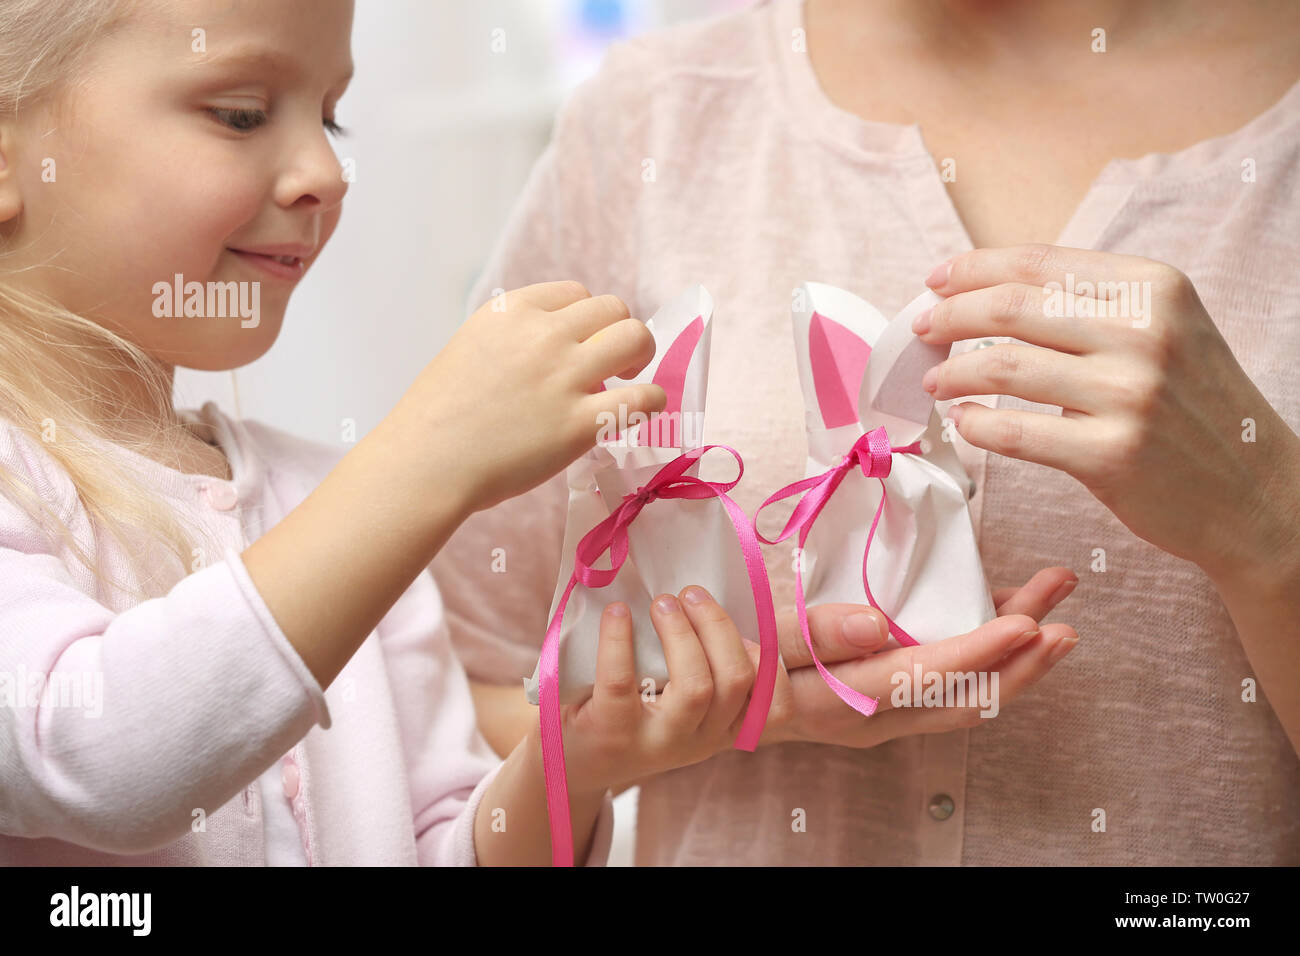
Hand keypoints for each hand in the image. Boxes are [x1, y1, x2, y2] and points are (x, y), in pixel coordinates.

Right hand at [391, 280, 666, 513]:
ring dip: (641, 357)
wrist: (425, 462)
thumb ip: (513, 338)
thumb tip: (555, 346)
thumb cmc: (437, 416)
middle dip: (618, 333)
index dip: (586, 320)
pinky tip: (641, 410)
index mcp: (512, 312)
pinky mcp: (581, 423)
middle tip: (612, 364)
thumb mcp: (471, 348)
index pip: (576, 294)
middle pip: (613, 309)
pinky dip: (652, 400)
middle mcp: (543, 335)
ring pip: (635, 338)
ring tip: (630, 379)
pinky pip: (644, 397)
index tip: (580, 345)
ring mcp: (564, 377)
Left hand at [560, 585, 794, 793]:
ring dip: (681, 632)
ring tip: (662, 602)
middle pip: (737, 680)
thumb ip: (704, 668)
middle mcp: (698, 741)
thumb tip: (710, 598)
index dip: (773, 665)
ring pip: (695, 686)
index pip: (776, 708)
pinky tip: (617, 613)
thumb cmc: (632, 714)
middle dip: (718, 626)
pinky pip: (621, 682)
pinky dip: (619, 638)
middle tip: (690, 594)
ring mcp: (656, 742)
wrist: (574, 764)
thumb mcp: (679, 706)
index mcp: (722, 729)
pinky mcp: (611, 734)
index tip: (744, 631)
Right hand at [761, 566, 1078, 747]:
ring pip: (967, 696)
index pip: (922, 677)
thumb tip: (876, 624)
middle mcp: (874, 718)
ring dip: (1017, 659)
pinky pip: (950, 686)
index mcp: (841, 699)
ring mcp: (886, 716)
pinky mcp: (890, 703)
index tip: (1026, 622)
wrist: (722, 702)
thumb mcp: (759, 642)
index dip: (978, 652)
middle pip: (964, 701)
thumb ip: (811, 633)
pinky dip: (987, 653)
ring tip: (1057, 610)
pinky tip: (1007, 611)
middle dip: (1024, 665)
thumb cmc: (739, 664)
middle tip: (1067, 625)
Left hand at [916, 245, 1299, 578]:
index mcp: (1154, 288)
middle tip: (922, 331)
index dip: (973, 269)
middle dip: (950, 316)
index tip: (936, 281)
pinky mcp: (1110, 455)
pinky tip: (964, 421)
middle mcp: (1144, 333)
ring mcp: (1128, 394)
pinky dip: (974, 424)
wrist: (1254, 492)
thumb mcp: (1166, 329)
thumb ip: (1092, 304)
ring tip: (934, 382)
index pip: (1039, 262)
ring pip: (1003, 365)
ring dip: (952, 372)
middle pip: (1010, 308)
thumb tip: (990, 290)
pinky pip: (1013, 431)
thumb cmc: (1194, 407)